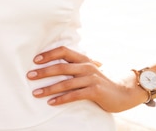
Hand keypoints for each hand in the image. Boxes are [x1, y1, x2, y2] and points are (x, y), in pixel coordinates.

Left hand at [27, 46, 147, 112]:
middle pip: (61, 66)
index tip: (35, 60)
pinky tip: (51, 102)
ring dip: (49, 88)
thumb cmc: (102, 81)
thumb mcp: (89, 70)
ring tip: (36, 93)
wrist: (125, 91)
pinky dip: (61, 99)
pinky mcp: (95, 91)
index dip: (49, 54)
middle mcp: (86, 66)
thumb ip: (76, 66)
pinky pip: (74, 95)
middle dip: (43, 71)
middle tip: (30, 75)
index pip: (63, 51)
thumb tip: (55, 65)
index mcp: (83, 59)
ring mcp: (91, 78)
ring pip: (66, 82)